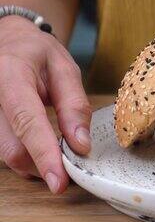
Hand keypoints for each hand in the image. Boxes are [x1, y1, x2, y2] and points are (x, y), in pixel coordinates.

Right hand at [0, 16, 90, 192]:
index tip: (59, 181)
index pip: (27, 122)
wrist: (7, 39)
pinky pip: (3, 149)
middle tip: (70, 167)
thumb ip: (74, 105)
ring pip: (6, 154)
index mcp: (11, 76)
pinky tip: (41, 145)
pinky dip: (26, 154)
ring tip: (57, 150)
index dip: (44, 155)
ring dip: (35, 162)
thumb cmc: (37, 52)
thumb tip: (81, 145)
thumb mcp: (65, 68)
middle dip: (43, 165)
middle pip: (12, 148)